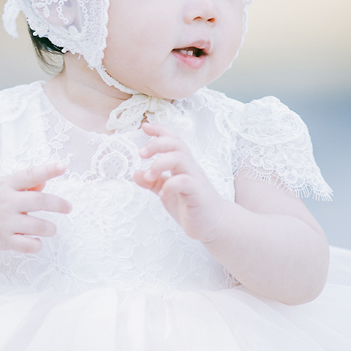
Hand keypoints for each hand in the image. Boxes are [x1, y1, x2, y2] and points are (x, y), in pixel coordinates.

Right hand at [0, 163, 71, 254]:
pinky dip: (37, 244)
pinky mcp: (2, 241)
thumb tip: (44, 183)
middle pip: (40, 201)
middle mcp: (5, 202)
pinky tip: (36, 241)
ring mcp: (4, 222)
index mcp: (4, 185)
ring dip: (50, 228)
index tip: (64, 166)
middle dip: (59, 204)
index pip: (29, 174)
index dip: (48, 170)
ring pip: (38, 226)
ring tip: (51, 229)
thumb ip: (21, 185)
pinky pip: (28, 245)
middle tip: (68, 207)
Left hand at [134, 122, 229, 242]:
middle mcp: (190, 168)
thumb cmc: (192, 205)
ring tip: (148, 177)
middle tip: (141, 154)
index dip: (159, 130)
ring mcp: (195, 180)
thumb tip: (135, 173)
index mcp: (183, 165)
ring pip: (180, 158)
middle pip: (176, 144)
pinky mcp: (198, 194)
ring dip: (159, 164)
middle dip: (156, 144)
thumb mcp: (167, 191)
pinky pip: (185, 183)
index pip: (173, 140)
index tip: (144, 126)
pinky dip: (170, 186)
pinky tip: (162, 194)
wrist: (215, 224)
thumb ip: (153, 182)